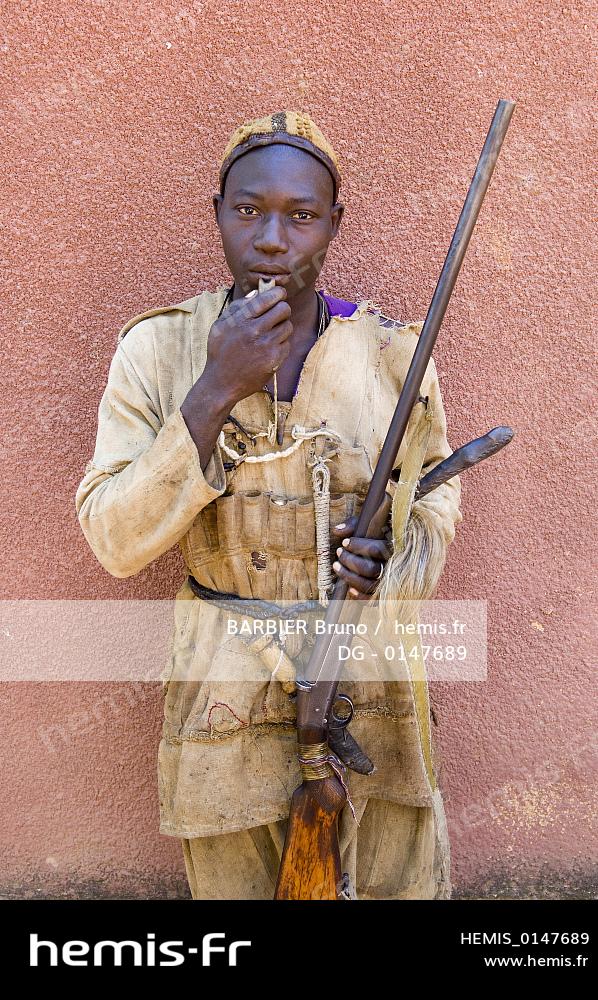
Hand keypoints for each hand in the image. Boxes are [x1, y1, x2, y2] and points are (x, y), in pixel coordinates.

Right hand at [199, 284, 292, 407]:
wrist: (221, 383)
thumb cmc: (220, 352)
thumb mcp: (220, 326)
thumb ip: (238, 307)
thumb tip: (258, 292)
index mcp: (240, 320)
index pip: (267, 298)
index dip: (277, 293)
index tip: (280, 294)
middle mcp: (254, 331)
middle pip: (283, 309)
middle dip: (282, 309)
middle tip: (278, 314)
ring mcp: (266, 346)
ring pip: (288, 326)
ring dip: (282, 327)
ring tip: (271, 333)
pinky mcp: (274, 359)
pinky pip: (287, 344)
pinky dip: (281, 344)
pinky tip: (269, 348)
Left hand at [330, 514, 391, 600]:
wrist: (389, 553)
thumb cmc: (375, 535)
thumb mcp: (367, 524)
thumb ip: (353, 524)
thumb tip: (337, 531)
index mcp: (394, 548)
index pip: (377, 549)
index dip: (358, 546)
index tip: (345, 543)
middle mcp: (394, 566)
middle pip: (371, 568)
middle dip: (350, 561)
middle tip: (339, 553)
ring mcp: (389, 581)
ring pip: (368, 584)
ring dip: (348, 576)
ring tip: (336, 566)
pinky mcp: (384, 594)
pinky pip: (371, 599)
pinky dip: (359, 595)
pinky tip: (349, 588)